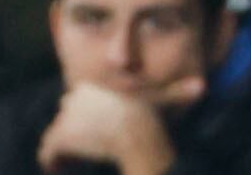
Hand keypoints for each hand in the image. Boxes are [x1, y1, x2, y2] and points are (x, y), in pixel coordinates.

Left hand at [36, 78, 201, 174]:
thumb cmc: (151, 118)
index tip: (98, 133)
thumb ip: (179, 91)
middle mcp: (77, 95)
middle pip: (68, 113)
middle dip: (73, 128)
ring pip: (58, 132)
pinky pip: (48, 151)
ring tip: (70, 162)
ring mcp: (68, 115)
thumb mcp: (164, 100)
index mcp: (95, 84)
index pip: (81, 98)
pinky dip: (52, 162)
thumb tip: (202, 86)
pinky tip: (58, 169)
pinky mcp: (61, 136)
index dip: (89, 117)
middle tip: (83, 148)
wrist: (137, 132)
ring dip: (62, 146)